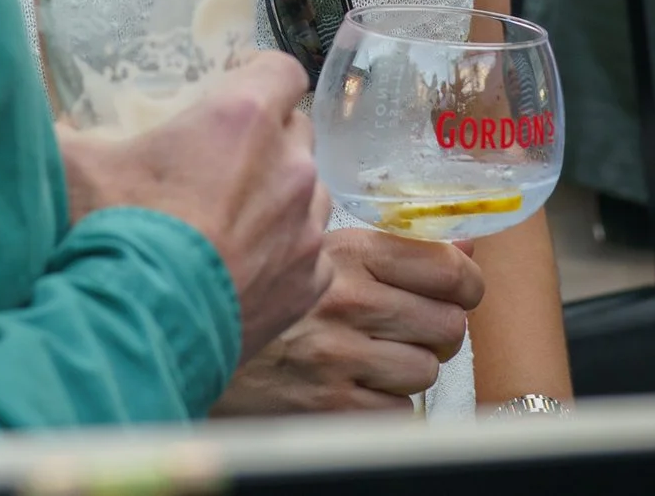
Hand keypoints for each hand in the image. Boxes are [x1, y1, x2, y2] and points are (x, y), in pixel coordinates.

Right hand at [59, 54, 330, 363]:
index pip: (281, 70)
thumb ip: (67, 130)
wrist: (135, 330)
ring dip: (279, 196)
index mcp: (243, 118)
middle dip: (265, 137)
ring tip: (234, 216)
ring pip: (309, 192)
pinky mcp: (307, 284)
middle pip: (296, 130)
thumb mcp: (72, 164)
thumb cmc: (111, 235)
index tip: (232, 84)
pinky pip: (310, 254)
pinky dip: (285, 255)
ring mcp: (305, 228)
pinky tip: (245, 266)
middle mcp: (289, 166)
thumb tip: (47, 125)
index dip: (257, 72)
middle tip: (221, 158)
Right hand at [213, 229, 484, 414]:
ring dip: (411, 368)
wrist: (186, 330)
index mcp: (348, 252)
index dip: (467, 283)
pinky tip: (359, 385)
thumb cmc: (257, 288)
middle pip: (449, 325)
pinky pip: (399, 411)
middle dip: (439, 329)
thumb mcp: (320, 248)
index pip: (448, 269)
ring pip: (427, 370)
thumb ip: (396, 243)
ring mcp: (340, 357)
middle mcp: (348, 302)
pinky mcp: (330, 406)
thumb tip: (468, 242)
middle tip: (414, 328)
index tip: (461, 290)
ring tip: (379, 356)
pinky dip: (386, 403)